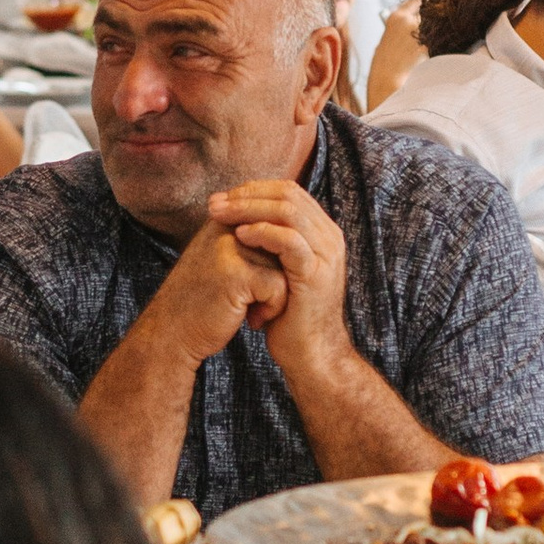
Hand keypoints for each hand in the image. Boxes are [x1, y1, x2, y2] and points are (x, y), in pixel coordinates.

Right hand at [142, 216, 283, 365]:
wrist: (171, 333)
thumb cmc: (201, 300)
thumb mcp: (223, 261)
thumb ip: (251, 242)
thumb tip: (291, 233)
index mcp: (224, 219)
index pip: (273, 226)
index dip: (274, 260)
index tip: (258, 286)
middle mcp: (226, 227)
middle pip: (282, 245)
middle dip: (277, 276)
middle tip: (256, 300)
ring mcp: (230, 249)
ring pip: (285, 265)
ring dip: (276, 294)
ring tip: (252, 310)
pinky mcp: (236, 275)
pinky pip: (279, 286)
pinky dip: (272, 308)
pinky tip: (251, 320)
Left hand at [206, 178, 350, 382]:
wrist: (309, 353)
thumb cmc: (288, 314)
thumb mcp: (278, 270)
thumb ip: (269, 243)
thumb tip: (238, 218)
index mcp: (321, 232)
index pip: (288, 191)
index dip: (252, 190)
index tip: (221, 198)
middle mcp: (329, 237)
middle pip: (287, 194)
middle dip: (246, 195)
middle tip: (214, 203)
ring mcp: (326, 254)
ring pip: (288, 211)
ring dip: (249, 208)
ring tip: (220, 215)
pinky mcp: (315, 273)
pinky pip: (290, 241)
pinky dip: (263, 233)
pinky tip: (240, 235)